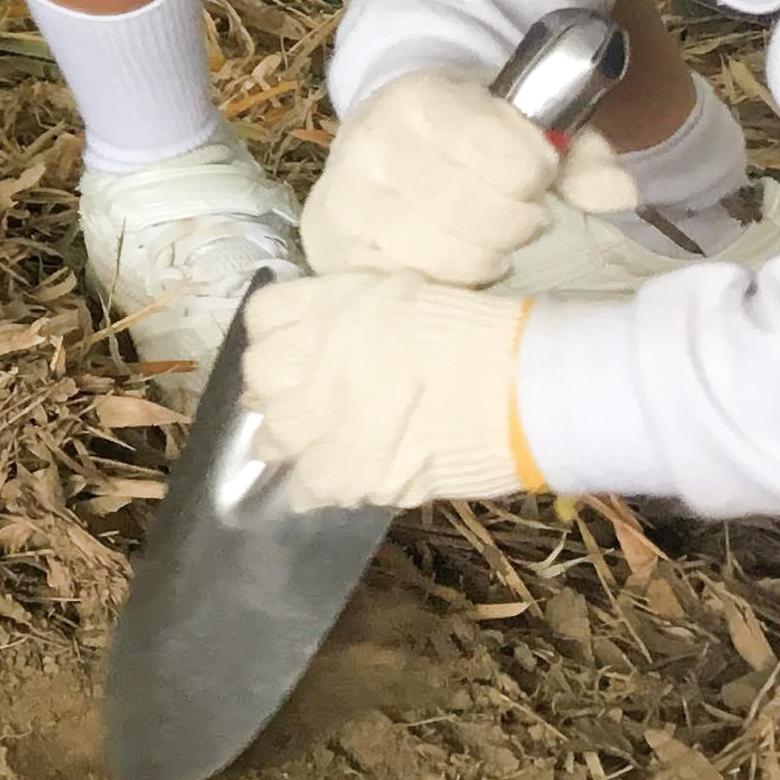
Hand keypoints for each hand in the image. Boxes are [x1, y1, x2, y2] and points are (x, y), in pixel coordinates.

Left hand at [239, 272, 538, 509]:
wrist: (521, 387)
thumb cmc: (474, 331)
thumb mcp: (399, 293)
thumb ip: (347, 312)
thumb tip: (325, 338)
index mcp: (325, 305)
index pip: (262, 318)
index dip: (276, 336)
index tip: (293, 351)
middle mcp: (308, 358)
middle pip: (258, 376)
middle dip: (275, 389)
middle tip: (304, 402)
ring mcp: (320, 419)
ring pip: (272, 436)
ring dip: (289, 441)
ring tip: (318, 444)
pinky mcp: (345, 471)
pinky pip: (306, 486)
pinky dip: (316, 487)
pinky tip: (338, 480)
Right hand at [302, 68, 640, 285]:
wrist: (383, 134)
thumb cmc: (465, 131)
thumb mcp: (525, 123)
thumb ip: (580, 153)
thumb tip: (622, 194)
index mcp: (421, 98)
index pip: (516, 161)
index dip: (540, 172)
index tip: (537, 169)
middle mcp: (373, 143)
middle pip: (489, 215)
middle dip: (519, 219)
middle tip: (516, 210)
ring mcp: (348, 200)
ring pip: (456, 256)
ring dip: (490, 254)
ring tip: (486, 236)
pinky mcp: (334, 249)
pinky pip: (416, 284)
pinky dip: (450, 279)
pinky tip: (454, 261)